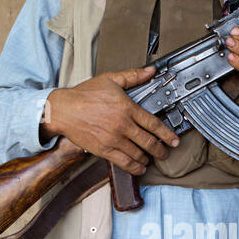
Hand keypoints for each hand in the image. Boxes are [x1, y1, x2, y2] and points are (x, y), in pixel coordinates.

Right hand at [41, 66, 180, 174]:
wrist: (63, 110)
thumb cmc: (84, 95)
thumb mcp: (110, 79)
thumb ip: (132, 76)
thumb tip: (150, 71)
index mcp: (127, 108)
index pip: (154, 124)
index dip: (167, 134)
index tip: (174, 140)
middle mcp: (123, 125)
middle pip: (149, 142)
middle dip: (161, 150)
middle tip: (166, 153)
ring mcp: (114, 139)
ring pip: (138, 154)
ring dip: (148, 159)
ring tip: (151, 159)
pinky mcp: (104, 150)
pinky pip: (124, 162)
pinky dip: (134, 167)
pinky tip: (139, 167)